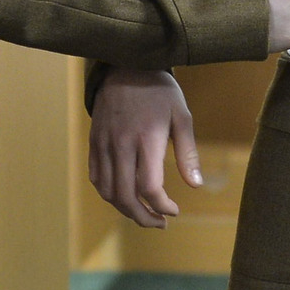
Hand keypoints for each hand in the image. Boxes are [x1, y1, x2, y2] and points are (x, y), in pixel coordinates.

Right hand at [89, 69, 196, 227]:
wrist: (125, 65)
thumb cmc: (159, 91)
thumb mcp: (181, 116)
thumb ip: (188, 153)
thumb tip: (196, 186)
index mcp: (146, 139)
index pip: (149, 187)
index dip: (162, 206)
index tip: (174, 211)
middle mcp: (121, 145)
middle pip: (125, 196)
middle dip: (143, 218)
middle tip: (160, 224)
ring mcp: (104, 144)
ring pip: (107, 191)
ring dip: (125, 209)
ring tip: (143, 213)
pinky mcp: (94, 142)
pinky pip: (97, 177)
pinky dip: (109, 193)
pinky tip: (124, 196)